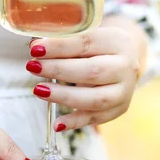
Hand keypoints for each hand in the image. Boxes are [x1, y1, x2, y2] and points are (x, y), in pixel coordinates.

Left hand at [26, 27, 141, 129]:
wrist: (124, 61)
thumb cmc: (98, 47)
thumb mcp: (87, 36)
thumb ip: (64, 40)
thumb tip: (36, 48)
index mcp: (117, 41)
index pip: (86, 42)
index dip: (59, 46)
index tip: (35, 49)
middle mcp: (126, 66)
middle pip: (92, 71)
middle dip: (59, 70)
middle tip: (33, 67)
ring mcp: (124, 91)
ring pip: (95, 98)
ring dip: (64, 96)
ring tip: (39, 90)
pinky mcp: (119, 109)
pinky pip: (95, 118)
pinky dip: (75, 122)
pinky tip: (56, 123)